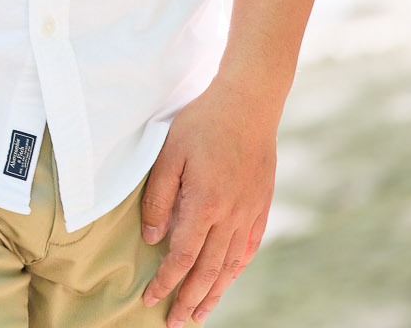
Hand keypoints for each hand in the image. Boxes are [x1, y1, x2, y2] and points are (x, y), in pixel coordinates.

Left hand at [139, 76, 279, 325]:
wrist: (248, 104)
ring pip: (230, 266)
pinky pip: (248, 249)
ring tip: (199, 314)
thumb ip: (158, 198)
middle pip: (207, 271)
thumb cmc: (202, 124)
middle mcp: (229, 217)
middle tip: (174, 323)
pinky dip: (235, 270)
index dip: (165, 283)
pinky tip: (227, 280)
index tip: (149, 300)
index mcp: (204, 205)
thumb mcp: (169, 155)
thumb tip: (153, 238)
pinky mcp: (261, 206)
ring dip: (213, 294)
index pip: (181, 257)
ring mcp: (249, 214)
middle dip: (189, 301)